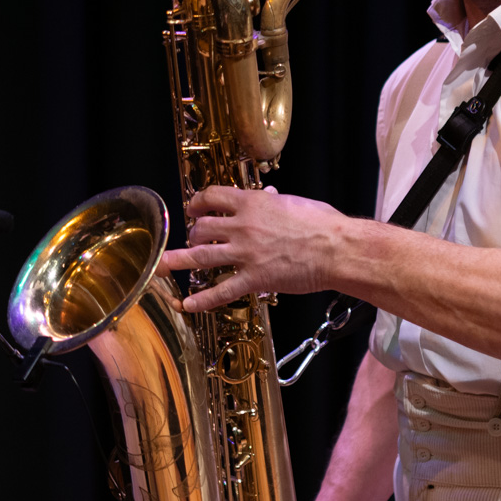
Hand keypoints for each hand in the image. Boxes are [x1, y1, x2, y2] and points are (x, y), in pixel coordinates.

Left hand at [160, 185, 348, 310]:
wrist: (337, 249)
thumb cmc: (323, 224)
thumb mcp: (294, 203)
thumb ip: (274, 201)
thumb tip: (268, 196)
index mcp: (252, 203)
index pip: (213, 197)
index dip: (197, 202)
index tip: (193, 207)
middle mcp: (242, 226)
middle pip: (201, 227)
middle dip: (192, 233)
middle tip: (191, 239)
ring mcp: (245, 253)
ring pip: (201, 256)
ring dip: (178, 260)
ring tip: (163, 265)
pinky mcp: (254, 278)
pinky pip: (221, 290)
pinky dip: (202, 299)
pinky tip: (188, 304)